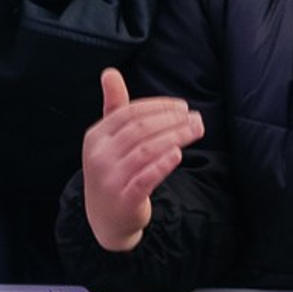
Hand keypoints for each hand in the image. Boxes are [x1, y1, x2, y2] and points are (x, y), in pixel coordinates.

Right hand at [81, 66, 202, 252]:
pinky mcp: (125, 199)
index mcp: (96, 137)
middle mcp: (99, 157)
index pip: (129, 113)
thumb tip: (110, 72)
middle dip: (172, 121)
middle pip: (140, 130)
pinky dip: (163, 164)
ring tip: (196, 131)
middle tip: (196, 118)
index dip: (158, 107)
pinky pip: (146, 177)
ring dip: (176, 137)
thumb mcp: (108, 140)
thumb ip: (114, 106)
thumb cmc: (113, 171)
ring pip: (147, 150)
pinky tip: (178, 154)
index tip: (182, 107)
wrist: (106, 219)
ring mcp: (110, 179)